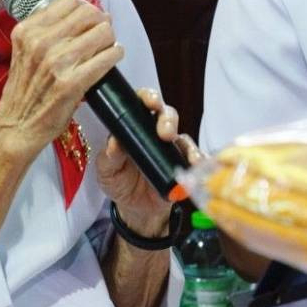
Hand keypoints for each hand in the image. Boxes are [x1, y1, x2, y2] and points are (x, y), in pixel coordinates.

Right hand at [0, 0, 122, 156]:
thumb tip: (79, 16)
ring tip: (108, 47)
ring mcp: (56, 62)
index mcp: (27, 31)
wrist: (16, 127)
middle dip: (101, 21)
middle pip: (88, 13)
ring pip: (102, 32)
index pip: (68, 2)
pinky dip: (115, 55)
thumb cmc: (24, 92)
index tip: (90, 19)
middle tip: (103, 33)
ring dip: (110, 39)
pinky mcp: (72, 83)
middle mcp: (40, 42)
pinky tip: (113, 57)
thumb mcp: (24, 53)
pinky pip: (107, 57)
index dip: (85, 9)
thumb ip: (44, 33)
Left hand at [98, 88, 196, 237]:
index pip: (142, 103)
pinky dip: (199, 162)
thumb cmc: (118, 182)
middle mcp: (155, 133)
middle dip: (168, 119)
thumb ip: (109, 156)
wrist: (134, 208)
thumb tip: (114, 142)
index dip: (148, 98)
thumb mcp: (107, 170)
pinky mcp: (183, 167)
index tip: (150, 103)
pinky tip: (198, 167)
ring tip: (188, 156)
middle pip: (167, 115)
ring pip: (184, 137)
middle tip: (165, 133)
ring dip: (187, 144)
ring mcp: (172, 150)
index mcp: (134, 127)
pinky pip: (195, 161)